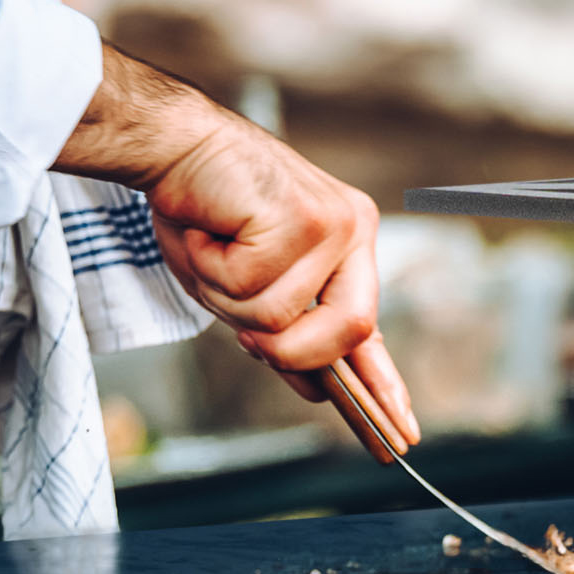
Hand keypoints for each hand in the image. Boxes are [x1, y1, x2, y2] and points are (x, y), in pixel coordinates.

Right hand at [55, 45, 418, 443]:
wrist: (169, 142)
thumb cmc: (203, 212)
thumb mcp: (245, 288)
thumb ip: (285, 335)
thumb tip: (317, 392)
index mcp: (348, 250)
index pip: (369, 331)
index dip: (384, 385)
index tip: (405, 431)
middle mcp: (353, 234)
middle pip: (345, 334)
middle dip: (288, 350)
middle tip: (245, 334)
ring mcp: (334, 224)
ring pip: (283, 317)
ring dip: (227, 296)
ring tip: (213, 250)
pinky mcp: (301, 217)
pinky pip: (253, 285)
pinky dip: (213, 269)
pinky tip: (208, 232)